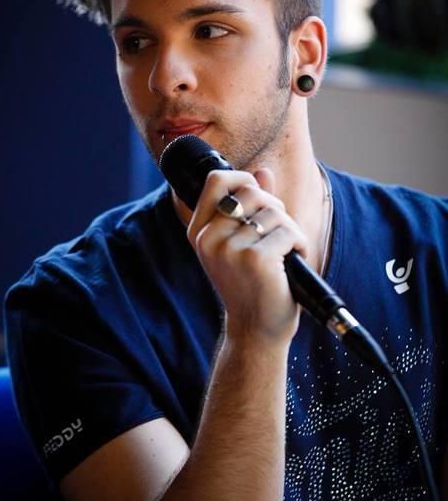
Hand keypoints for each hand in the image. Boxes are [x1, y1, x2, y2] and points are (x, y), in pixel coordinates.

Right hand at [186, 168, 307, 346]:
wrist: (256, 329)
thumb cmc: (252, 285)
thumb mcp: (243, 242)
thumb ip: (251, 207)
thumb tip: (262, 172)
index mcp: (199, 232)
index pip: (216, 180)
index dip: (242, 179)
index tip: (258, 197)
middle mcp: (208, 239)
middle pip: (251, 192)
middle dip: (275, 208)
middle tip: (278, 234)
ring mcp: (229, 249)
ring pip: (274, 211)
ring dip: (290, 229)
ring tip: (285, 252)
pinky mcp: (254, 259)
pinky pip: (288, 230)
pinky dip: (300, 243)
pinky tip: (293, 261)